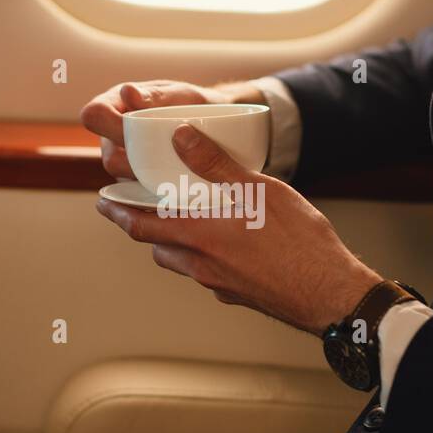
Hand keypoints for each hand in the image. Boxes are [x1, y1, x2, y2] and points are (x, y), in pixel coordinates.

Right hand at [80, 79, 263, 179]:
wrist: (218, 127)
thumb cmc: (195, 105)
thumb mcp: (181, 96)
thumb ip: (155, 96)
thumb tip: (127, 92)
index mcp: (115, 106)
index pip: (94, 116)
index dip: (108, 124)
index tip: (137, 127)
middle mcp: (113, 137)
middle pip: (110, 158)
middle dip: (141, 161)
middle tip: (175, 154)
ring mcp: (124, 163)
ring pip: (126, 181)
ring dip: (151, 180)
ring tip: (182, 169)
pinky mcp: (138, 183)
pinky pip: (139, 195)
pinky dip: (159, 193)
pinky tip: (180, 187)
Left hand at [96, 123, 381, 334]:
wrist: (328, 293)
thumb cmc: (299, 242)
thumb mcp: (259, 189)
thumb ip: (216, 164)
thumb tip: (181, 138)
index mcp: (200, 233)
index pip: (141, 224)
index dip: (118, 212)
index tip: (104, 200)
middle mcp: (201, 263)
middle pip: (155, 245)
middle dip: (137, 226)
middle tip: (128, 211)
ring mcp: (218, 284)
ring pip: (179, 262)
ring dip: (169, 243)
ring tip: (174, 224)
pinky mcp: (237, 295)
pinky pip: (206, 274)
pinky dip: (200, 258)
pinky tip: (219, 246)